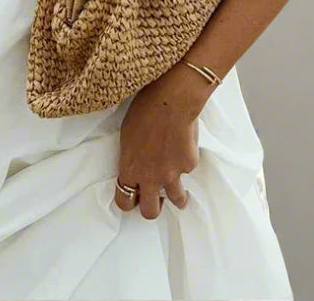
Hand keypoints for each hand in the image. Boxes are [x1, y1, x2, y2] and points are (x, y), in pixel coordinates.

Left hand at [113, 73, 200, 219]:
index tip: (133, 197)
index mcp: (131, 169)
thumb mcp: (127, 134)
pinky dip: (186, 161)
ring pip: (177, 200)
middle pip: (150, 211)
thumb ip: (132, 156)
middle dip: (153, 208)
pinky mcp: (189, 165)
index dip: (128, 201)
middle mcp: (151, 177)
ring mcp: (172, 174)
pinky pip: (188, 168)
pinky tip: (185, 145)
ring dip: (178, 197)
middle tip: (156, 200)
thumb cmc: (145, 110)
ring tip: (180, 191)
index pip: (124, 201)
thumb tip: (137, 161)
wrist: (171, 100)